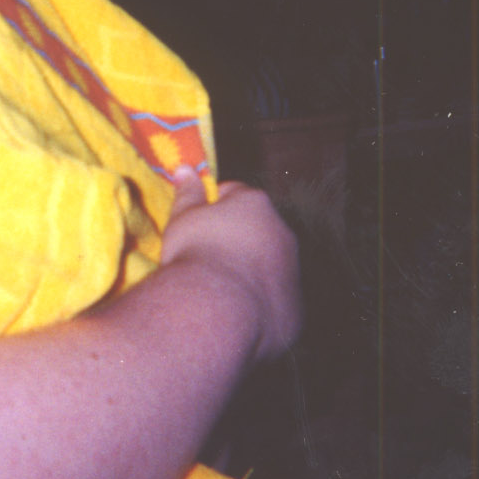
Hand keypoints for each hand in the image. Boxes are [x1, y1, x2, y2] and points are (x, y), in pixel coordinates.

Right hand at [158, 167, 300, 362]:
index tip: (196, 224)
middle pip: (255, 227)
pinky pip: (274, 295)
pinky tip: (235, 308)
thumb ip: (187, 192)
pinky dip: (258, 298)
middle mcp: (282, 231)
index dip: (212, 206)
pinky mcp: (295, 305)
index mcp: (255, 203)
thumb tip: (184, 168)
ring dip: (248, 267)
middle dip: (235, 237)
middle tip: (206, 256)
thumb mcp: (183, 218)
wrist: (218, 309)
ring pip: (268, 262)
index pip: (233, 192)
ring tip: (219, 286)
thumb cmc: (196, 253)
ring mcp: (292, 269)